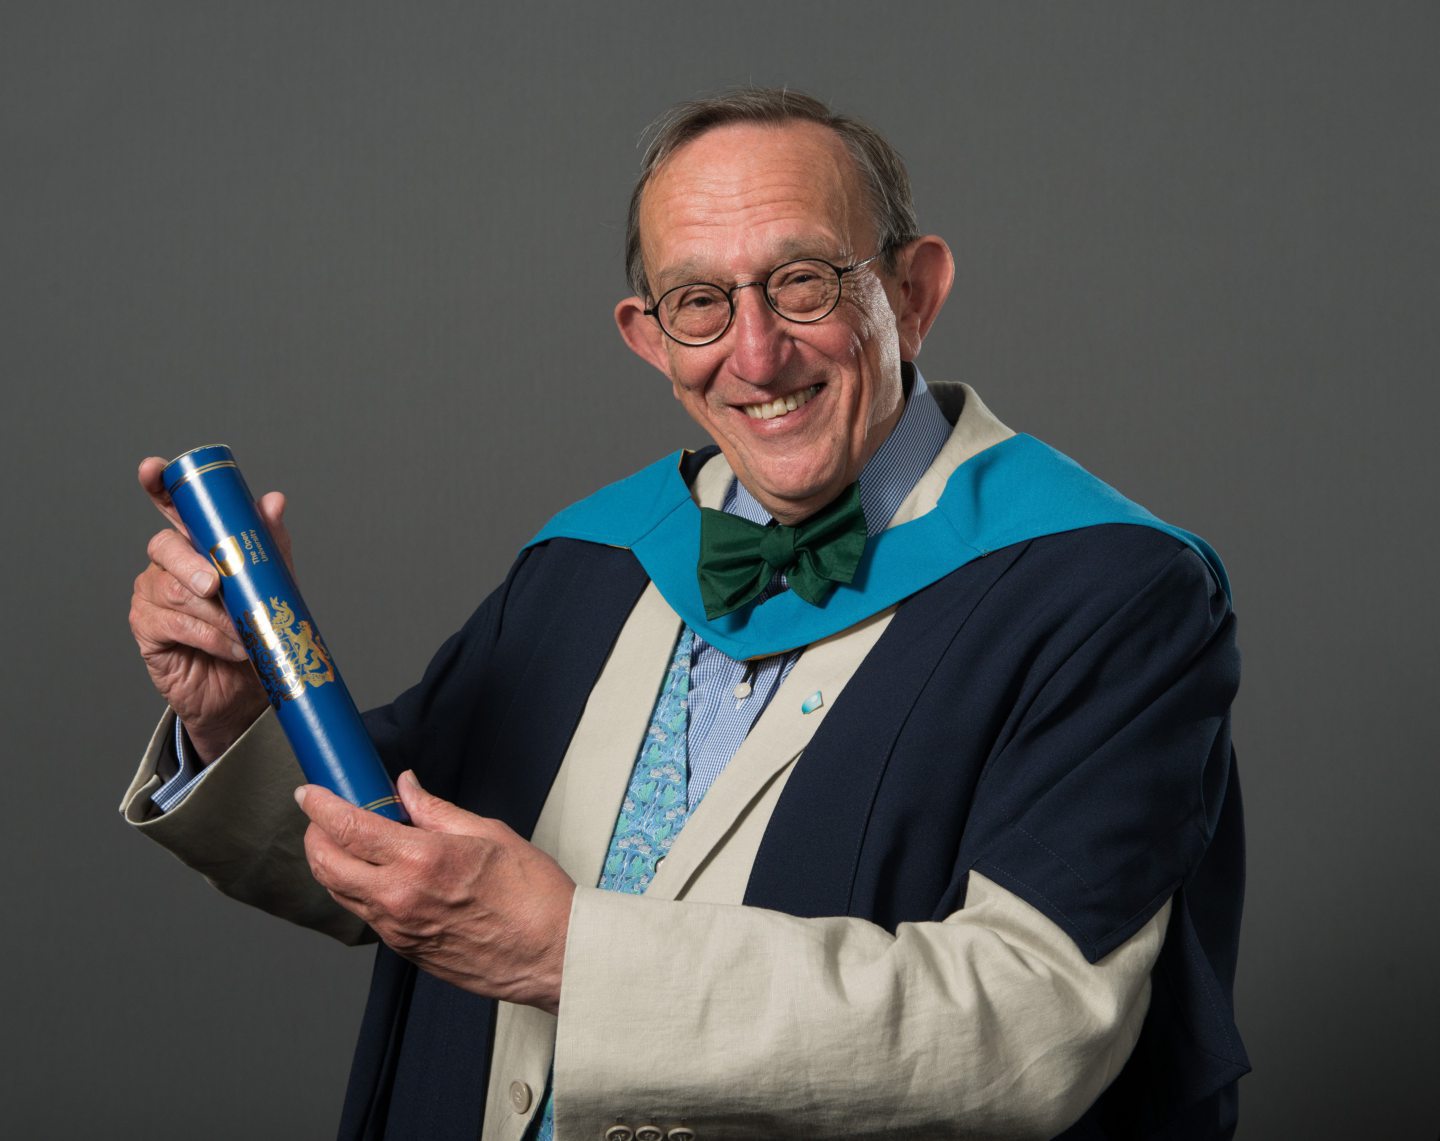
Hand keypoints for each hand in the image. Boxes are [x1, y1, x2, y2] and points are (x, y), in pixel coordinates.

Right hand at [128, 456, 294, 761]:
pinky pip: (173, 624)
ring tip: (244, 631)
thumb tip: (273, 501)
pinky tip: (231, 646)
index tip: (153, 468)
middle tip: (216, 583)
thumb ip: (269, 544)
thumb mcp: (272, 584)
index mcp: (195, 543)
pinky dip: (209, 635)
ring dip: (213, 611)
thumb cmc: (256, 629)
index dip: (158, 484)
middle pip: (164, 546)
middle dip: (191, 563)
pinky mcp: (148, 630)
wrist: (248, 689)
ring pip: (171, 589)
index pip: (169, 506)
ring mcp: (153, 595)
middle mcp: (168, 563)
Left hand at [296, 771, 574, 1014]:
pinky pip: (365, 914)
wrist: (551, 954)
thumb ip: (436, 810)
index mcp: (421, 860)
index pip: (347, 828)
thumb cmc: (532, 895)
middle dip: (315, 835)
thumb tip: (406, 788)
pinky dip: (357, 888)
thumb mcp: (488, 833)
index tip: (310, 793)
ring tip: (347, 841)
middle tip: (324, 816)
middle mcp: (399, 898)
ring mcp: (398, 929)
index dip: (320, 806)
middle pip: (326, 864)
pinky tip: (377, 873)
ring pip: (339, 892)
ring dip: (331, 863)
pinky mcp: (405, 950)